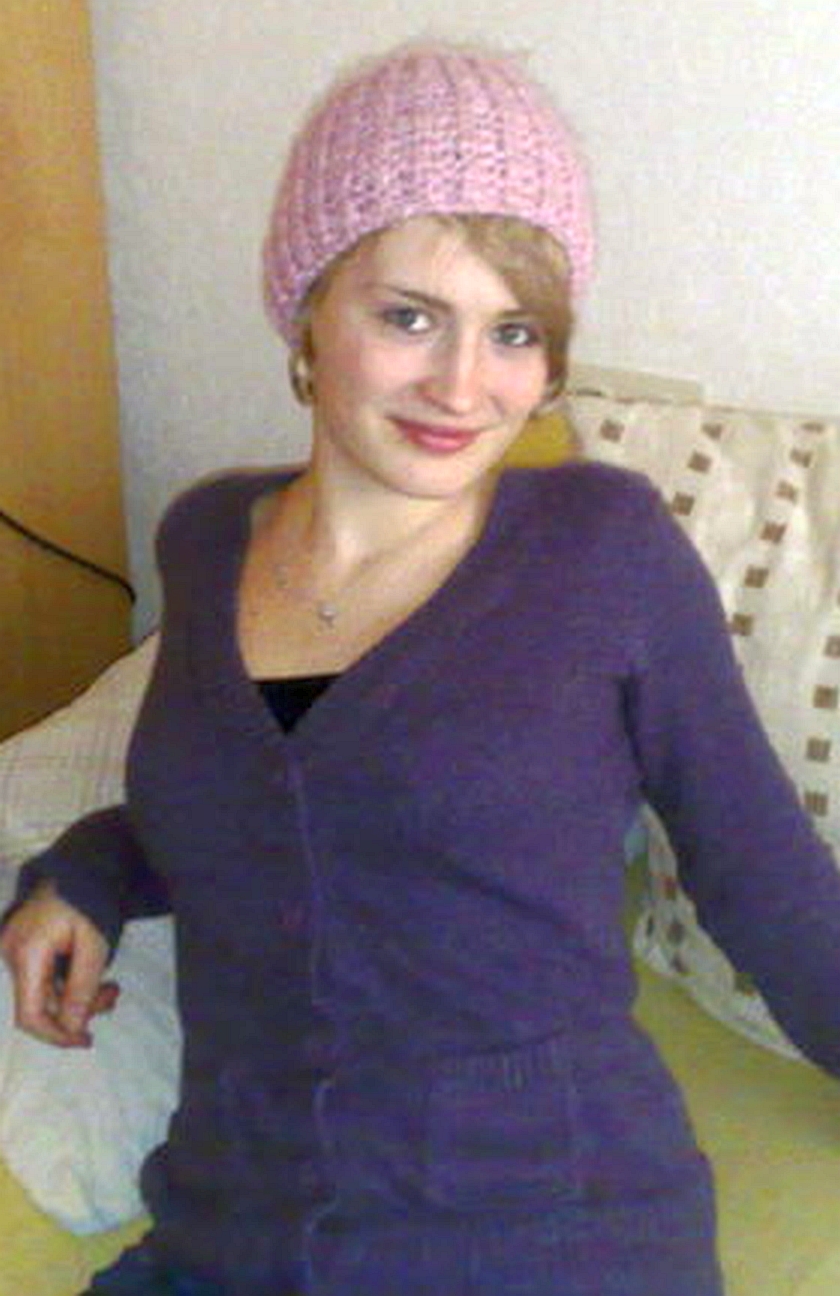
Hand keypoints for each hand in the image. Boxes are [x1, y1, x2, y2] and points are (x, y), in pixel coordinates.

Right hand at [0, 882, 119, 1047]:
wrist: (82, 866)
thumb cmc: (90, 900)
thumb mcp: (95, 945)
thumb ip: (82, 988)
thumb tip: (72, 1028)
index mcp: (26, 953)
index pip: (30, 1014)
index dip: (56, 1035)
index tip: (85, 1041)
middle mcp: (12, 953)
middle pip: (41, 1004)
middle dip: (80, 1008)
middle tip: (114, 995)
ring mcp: (16, 949)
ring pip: (46, 992)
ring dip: (79, 996)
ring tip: (112, 987)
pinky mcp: (25, 947)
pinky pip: (45, 977)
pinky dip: (70, 983)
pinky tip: (95, 979)